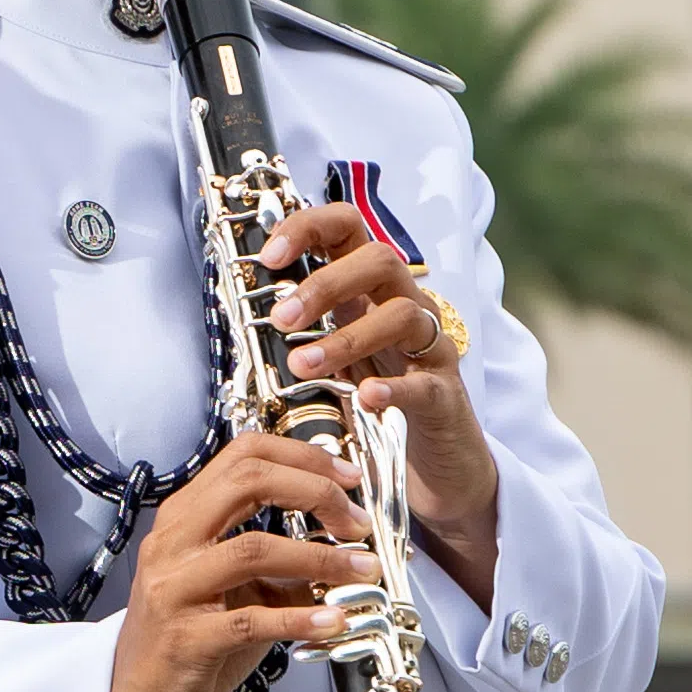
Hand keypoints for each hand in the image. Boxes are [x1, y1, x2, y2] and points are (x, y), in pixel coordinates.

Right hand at [101, 430, 375, 691]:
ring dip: (320, 559)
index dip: (304, 458)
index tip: (348, 478)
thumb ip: (279, 562)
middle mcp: (173, 543)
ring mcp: (174, 589)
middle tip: (357, 523)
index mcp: (184, 518)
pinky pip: (251, 621)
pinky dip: (300, 618)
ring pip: (253, 549)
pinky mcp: (185, 639)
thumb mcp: (234, 589)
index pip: (243, 455)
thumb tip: (347, 547)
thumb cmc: (190, 640)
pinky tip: (333, 623)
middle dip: (315, 492)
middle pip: (247, 483)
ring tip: (364, 571)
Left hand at [260, 202, 504, 598]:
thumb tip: (245, 306)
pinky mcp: (446, 396)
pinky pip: (426, 382)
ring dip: (346, 337)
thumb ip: (304, 329)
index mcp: (371, 291)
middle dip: (325, 284)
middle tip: (282, 319)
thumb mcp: (336, 355)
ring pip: (403, 315)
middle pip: (380, 260)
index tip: (270, 255)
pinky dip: (394, 387)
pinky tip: (365, 397)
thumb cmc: (381, 401)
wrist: (437, 464)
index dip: (310, 228)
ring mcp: (430, 350)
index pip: (349, 229)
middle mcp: (406, 307)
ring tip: (303, 366)